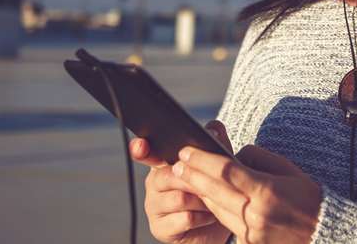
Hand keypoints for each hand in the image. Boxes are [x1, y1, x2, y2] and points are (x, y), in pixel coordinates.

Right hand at [130, 120, 233, 243]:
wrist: (214, 228)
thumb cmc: (211, 193)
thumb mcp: (216, 167)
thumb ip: (215, 145)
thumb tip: (215, 127)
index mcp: (162, 164)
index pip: (146, 153)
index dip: (140, 148)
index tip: (141, 145)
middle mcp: (153, 183)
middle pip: (170, 175)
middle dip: (195, 181)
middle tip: (212, 185)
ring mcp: (153, 207)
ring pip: (180, 198)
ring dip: (203, 201)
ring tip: (214, 202)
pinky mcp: (160, 228)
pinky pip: (185, 219)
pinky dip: (203, 218)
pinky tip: (209, 218)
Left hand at [171, 138, 322, 243]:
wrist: (326, 234)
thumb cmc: (308, 197)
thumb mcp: (286, 169)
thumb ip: (256, 158)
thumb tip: (232, 156)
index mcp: (266, 192)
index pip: (225, 171)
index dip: (201, 160)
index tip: (186, 150)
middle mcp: (255, 214)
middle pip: (214, 191)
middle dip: (192, 176)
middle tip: (176, 164)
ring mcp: (251, 233)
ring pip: (216, 209)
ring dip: (200, 192)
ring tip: (187, 177)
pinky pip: (226, 222)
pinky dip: (215, 208)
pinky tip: (207, 197)